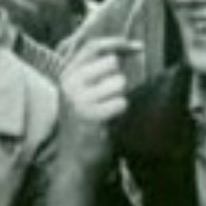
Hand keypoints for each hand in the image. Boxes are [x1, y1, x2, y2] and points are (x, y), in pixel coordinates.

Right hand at [57, 38, 139, 168]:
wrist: (75, 162)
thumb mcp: (83, 92)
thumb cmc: (86, 125)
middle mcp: (69, 83)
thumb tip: (123, 49)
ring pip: (119, 83)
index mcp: (66, 74)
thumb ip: (96, 69)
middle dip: (118, 80)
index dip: (118, 43)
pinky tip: (108, 122)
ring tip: (106, 113)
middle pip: (111, 63)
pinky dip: (120, 112)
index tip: (138, 47)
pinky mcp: (89, 115)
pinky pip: (121, 102)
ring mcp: (77, 99)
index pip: (94, 46)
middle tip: (108, 100)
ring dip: (119, 98)